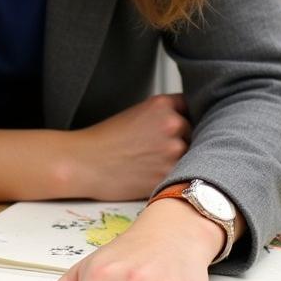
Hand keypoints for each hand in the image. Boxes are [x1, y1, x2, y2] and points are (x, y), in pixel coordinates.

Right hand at [67, 94, 190, 200]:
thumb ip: (164, 115)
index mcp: (163, 105)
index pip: (192, 108)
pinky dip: (173, 175)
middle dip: (183, 139)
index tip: (181, 125)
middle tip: (159, 148)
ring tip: (153, 162)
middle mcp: (173, 124)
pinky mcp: (171, 174)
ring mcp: (174, 150)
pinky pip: (183, 173)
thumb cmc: (105, 140)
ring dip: (180, 159)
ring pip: (193, 154)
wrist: (85, 163)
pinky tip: (152, 173)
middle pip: (195, 132)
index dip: (186, 117)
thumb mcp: (136, 114)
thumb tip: (189, 124)